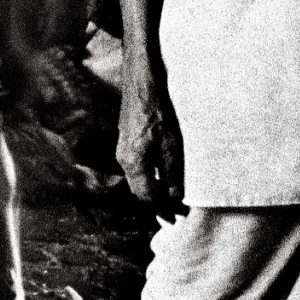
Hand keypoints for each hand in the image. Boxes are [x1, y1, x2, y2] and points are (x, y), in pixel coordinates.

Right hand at [115, 71, 182, 207]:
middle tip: (176, 212)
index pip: (148, 198)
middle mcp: (123, 158)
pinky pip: (136, 167)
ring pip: (137, 179)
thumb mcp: (172, 145)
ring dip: (153, 190)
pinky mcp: (126, 139)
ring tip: (172, 196)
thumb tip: (175, 199)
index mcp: (133, 163)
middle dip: (156, 203)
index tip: (177, 219)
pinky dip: (149, 176)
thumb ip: (172, 174)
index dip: (163, 210)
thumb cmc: (158, 110)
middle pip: (139, 191)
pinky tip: (163, 173)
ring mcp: (122, 148)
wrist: (142, 81)